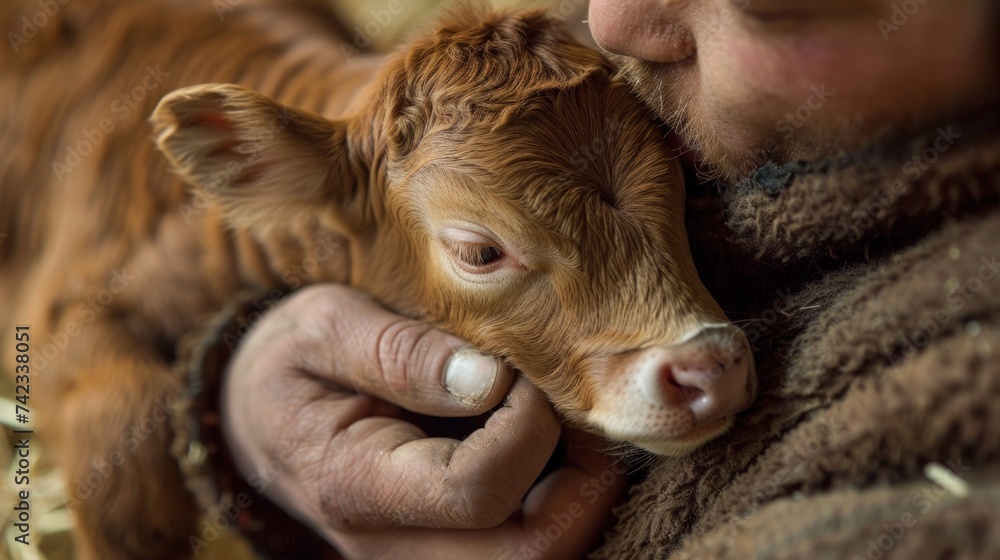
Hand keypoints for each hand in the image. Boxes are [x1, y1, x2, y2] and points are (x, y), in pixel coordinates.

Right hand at [221, 284, 625, 558]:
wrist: (259, 417)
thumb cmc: (291, 361)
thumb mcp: (324, 327)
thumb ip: (400, 352)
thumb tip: (491, 379)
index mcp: (358, 486)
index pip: (478, 492)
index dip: (527, 428)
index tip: (518, 371)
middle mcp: (395, 545)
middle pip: (532, 554)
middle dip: (582, 484)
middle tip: (571, 412)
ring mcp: (423, 558)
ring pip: (540, 558)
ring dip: (579, 496)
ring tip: (561, 425)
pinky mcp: (446, 551)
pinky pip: (528, 546)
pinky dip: (562, 501)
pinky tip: (545, 446)